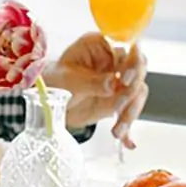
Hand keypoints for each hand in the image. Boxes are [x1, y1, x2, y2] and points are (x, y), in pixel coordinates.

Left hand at [43, 32, 147, 148]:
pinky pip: (129, 110)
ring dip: (129, 113)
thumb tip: (112, 84)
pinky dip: (127, 126)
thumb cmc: (52, 82)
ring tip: (116, 131)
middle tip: (118, 108)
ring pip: (137, 92)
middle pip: (138, 70)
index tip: (125, 79)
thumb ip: (88, 81)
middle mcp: (113, 60)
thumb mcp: (64, 79)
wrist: (47, 103)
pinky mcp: (119, 99)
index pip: (126, 46)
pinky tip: (127, 141)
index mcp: (100, 45)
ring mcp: (119, 80)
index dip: (131, 61)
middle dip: (132, 91)